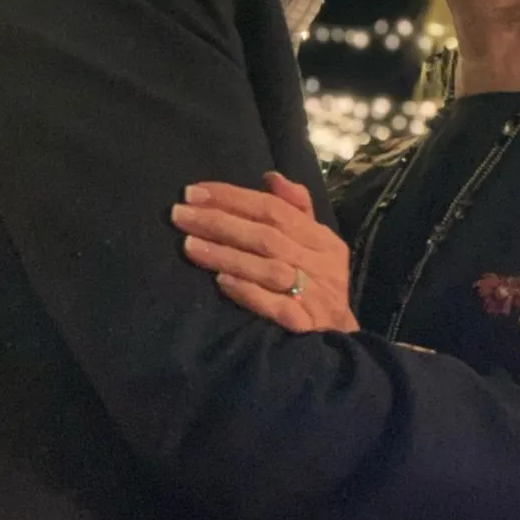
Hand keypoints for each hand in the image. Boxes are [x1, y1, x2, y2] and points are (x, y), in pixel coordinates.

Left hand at [172, 171, 358, 332]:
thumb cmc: (319, 286)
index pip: (276, 210)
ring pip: (269, 269)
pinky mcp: (306, 326)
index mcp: (323, 240)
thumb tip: (271, 177)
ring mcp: (315, 296)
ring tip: (188, 245)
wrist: (340, 342)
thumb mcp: (316, 244)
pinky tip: (221, 282)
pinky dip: (249, 293)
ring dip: (227, 255)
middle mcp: (322, 264)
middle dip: (220, 222)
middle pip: (268, 236)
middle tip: (180, 214)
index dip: (234, 198)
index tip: (194, 192)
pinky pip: (277, 307)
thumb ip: (297, 209)